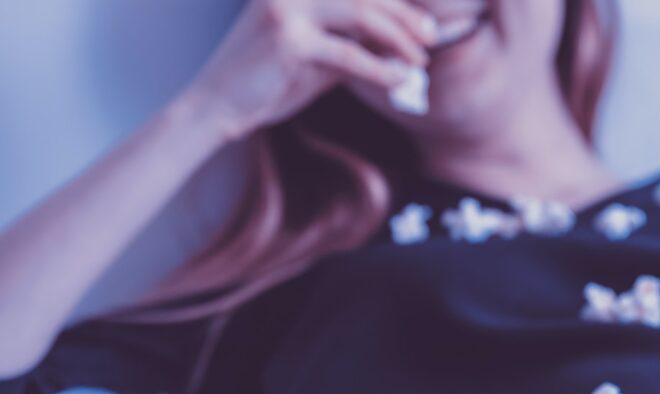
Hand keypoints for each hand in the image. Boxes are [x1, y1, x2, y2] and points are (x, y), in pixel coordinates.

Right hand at [182, 0, 437, 140]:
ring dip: (398, 38)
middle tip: (431, 37)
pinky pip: (348, 54)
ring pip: (360, 14)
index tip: (424, 22)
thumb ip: (349, 45)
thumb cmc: (267, 83)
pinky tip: (399, 79)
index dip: (395, 2)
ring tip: (420, 59)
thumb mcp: (316, 59)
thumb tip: (396, 47)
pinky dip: (380, 68)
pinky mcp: (288, 40)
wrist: (218, 106)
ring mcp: (287, 9)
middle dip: (404, 15)